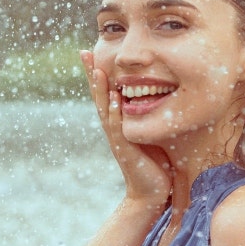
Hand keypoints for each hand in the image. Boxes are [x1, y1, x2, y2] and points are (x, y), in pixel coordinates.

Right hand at [81, 50, 171, 208]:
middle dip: (92, 74)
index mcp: (119, 122)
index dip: (99, 73)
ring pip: (105, 109)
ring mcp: (118, 139)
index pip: (107, 92)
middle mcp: (114, 128)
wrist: (151, 194)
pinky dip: (115, 112)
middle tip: (84, 52)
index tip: (91, 52)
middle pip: (99, 97)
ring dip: (100, 89)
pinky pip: (118, 127)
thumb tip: (160, 96)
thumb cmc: (155, 164)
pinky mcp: (125, 150)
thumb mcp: (151, 133)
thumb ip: (149, 117)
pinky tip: (115, 98)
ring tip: (96, 69)